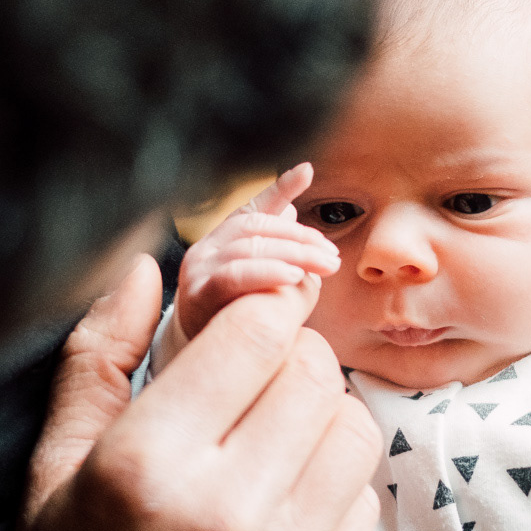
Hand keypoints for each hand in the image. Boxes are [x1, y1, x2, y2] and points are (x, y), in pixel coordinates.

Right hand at [0, 249, 380, 530]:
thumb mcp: (49, 477)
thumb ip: (96, 359)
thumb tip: (142, 265)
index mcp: (144, 464)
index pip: (257, 331)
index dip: (259, 315)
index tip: (246, 331)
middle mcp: (222, 509)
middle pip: (314, 372)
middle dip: (289, 364)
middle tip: (253, 393)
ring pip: (354, 429)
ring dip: (320, 422)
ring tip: (272, 449)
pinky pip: (362, 501)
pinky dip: (333, 488)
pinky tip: (284, 511)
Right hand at [173, 163, 339, 342]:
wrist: (197, 357)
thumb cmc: (231, 315)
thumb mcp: (258, 279)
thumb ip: (274, 245)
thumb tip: (293, 208)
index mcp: (223, 238)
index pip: (255, 207)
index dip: (280, 189)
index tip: (307, 173)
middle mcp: (207, 248)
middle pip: (257, 228)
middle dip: (301, 239)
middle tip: (332, 255)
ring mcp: (199, 269)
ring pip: (249, 248)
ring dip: (292, 254)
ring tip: (322, 265)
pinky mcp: (198, 296)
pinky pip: (233, 277)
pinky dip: (266, 272)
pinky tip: (292, 276)